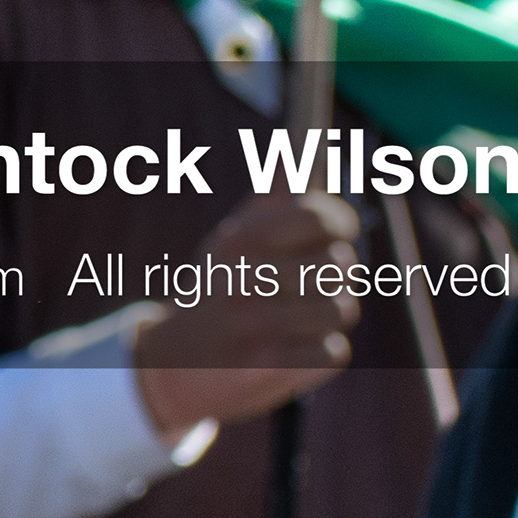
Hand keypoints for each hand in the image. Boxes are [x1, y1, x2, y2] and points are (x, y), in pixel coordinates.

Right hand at [134, 190, 361, 435]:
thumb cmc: (222, 289)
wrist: (175, 361)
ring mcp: (254, 327)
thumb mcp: (236, 240)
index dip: (340, 223)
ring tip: (303, 316)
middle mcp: (242, 279)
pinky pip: (333, 353)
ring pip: (342, 309)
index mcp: (239, 240)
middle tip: (309, 283)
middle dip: (336, 276)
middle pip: (342, 265)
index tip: (335, 233)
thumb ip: (275, 197)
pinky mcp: (270, 370)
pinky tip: (293, 348)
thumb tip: (301, 147)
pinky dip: (319, 353)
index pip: (321, 216)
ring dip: (330, 316)